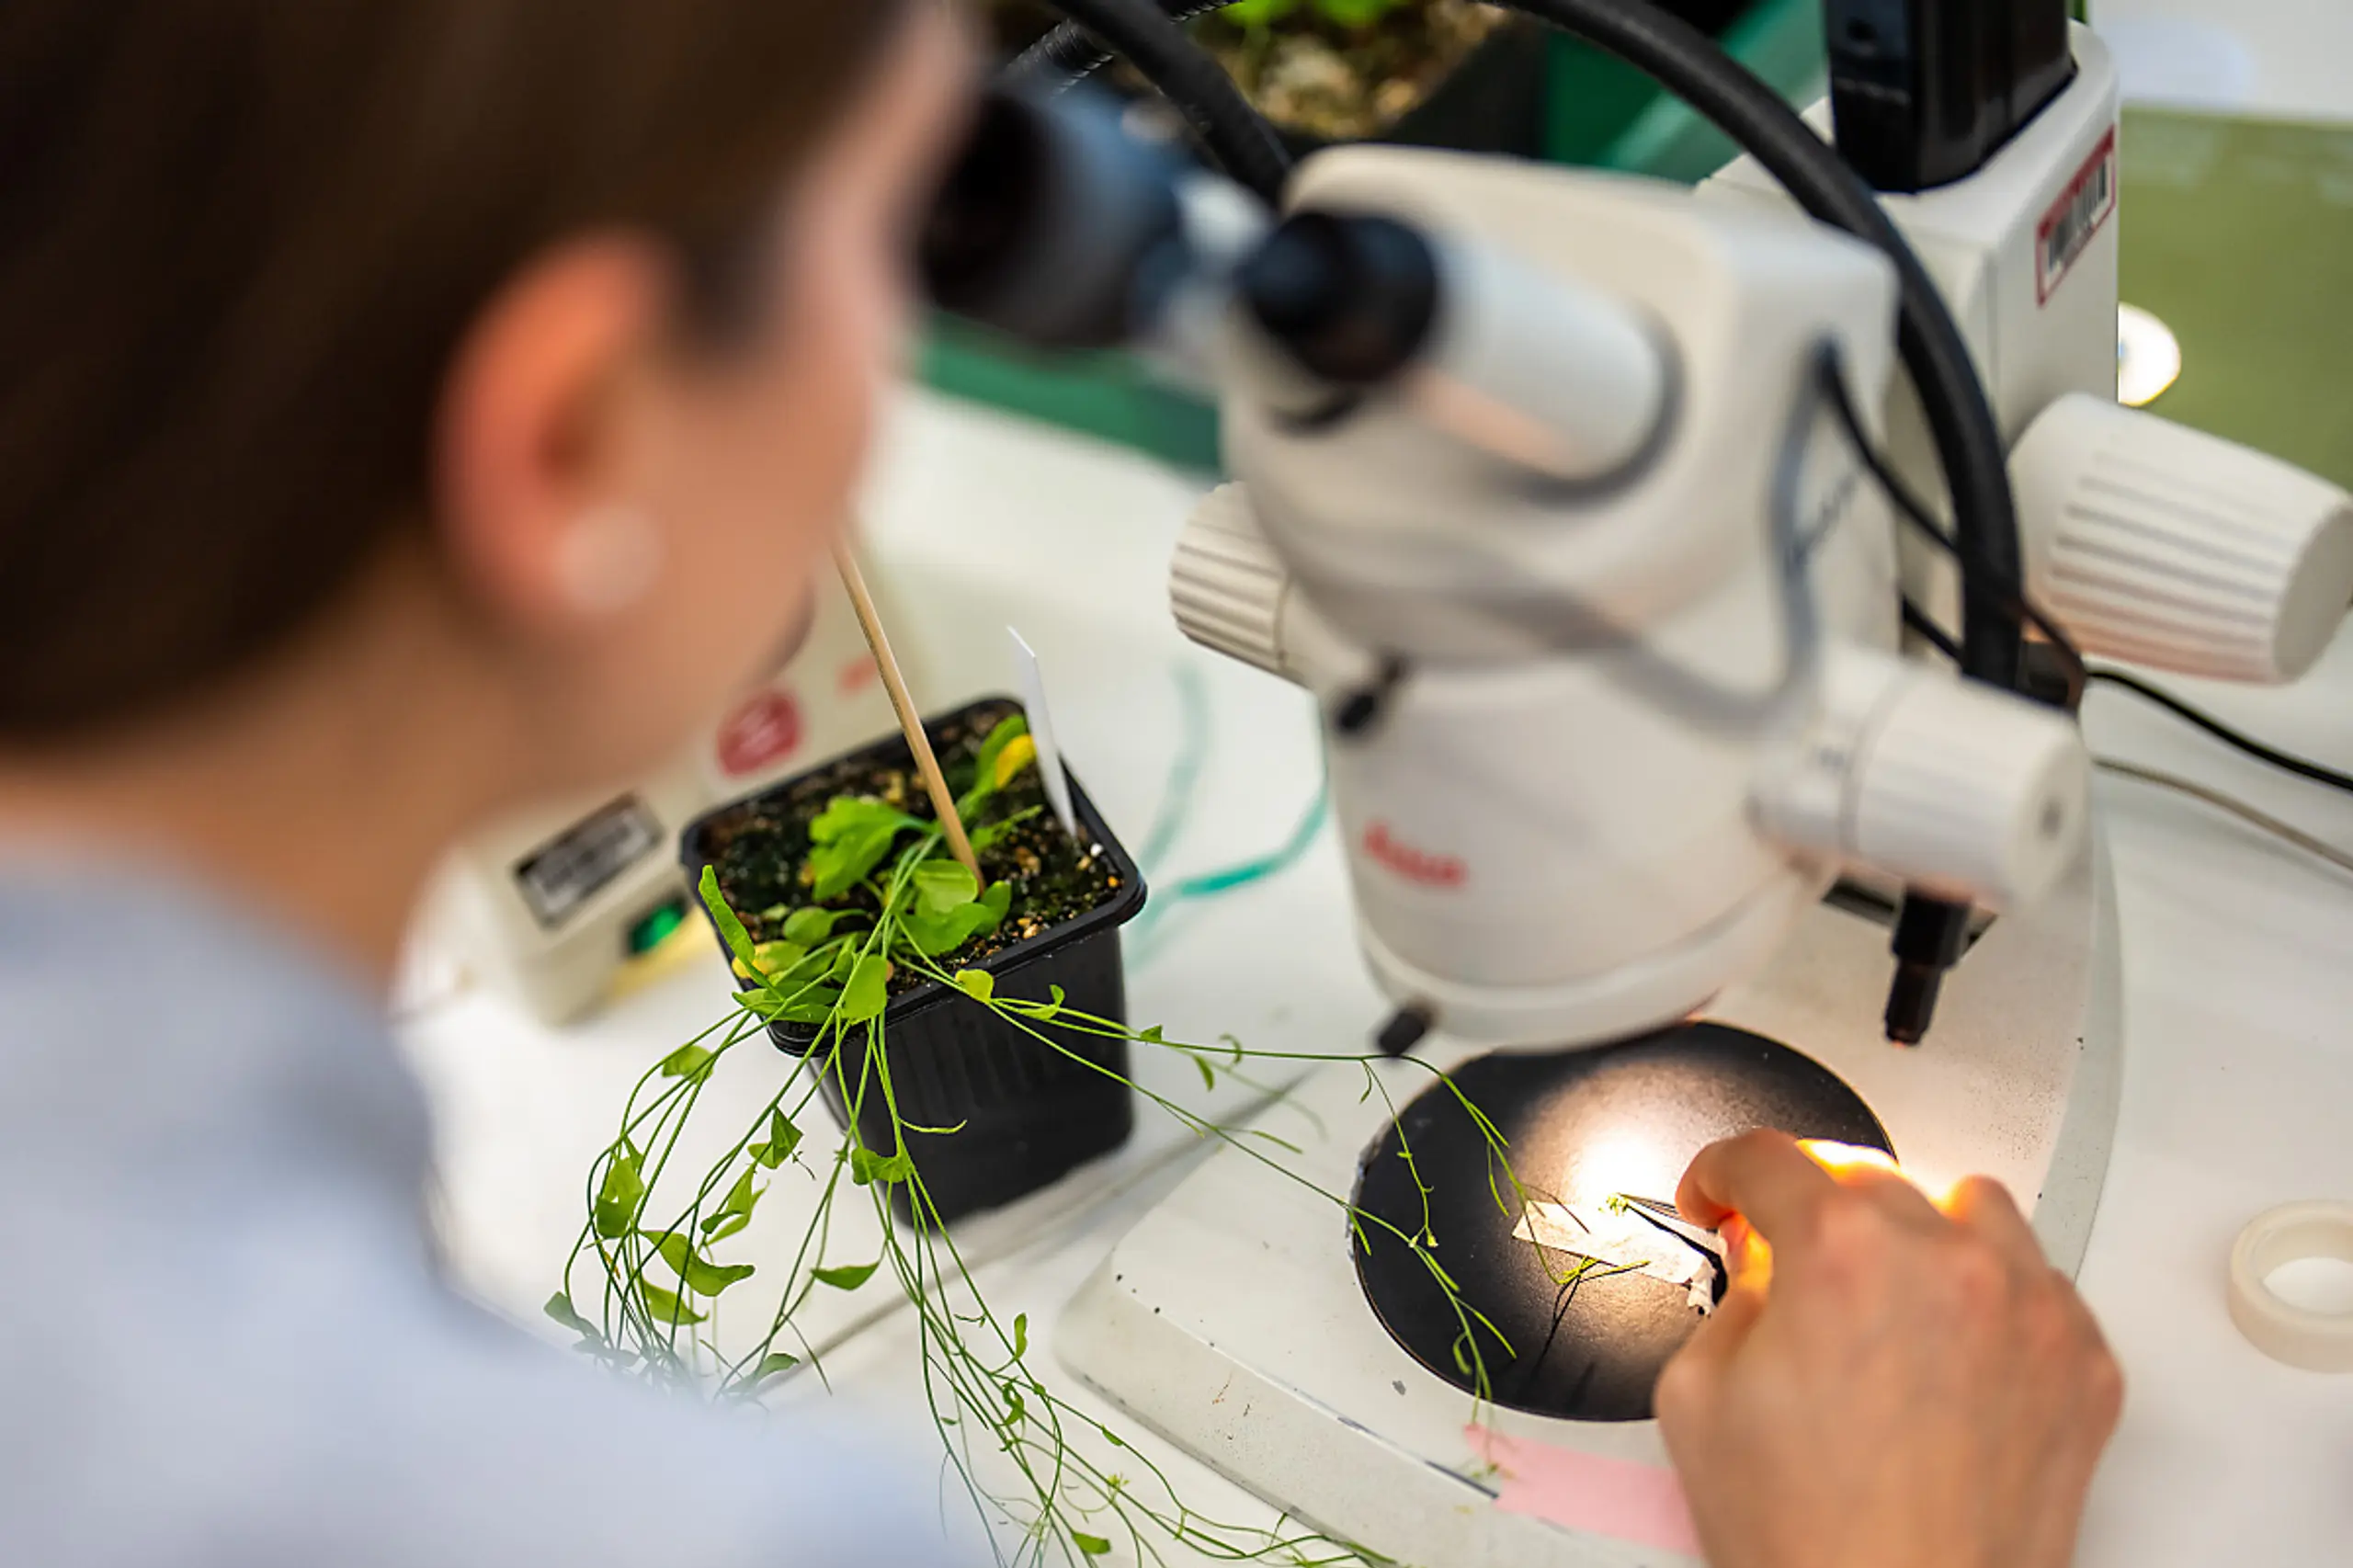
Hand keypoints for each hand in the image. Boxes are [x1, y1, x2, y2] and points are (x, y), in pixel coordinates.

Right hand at [1656, 1132, 2122, 1567]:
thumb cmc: (1809, 1539)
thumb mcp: (1698, 1397)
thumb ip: (1730, 1297)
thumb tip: (1761, 1264)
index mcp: (1839, 1253)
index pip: (1768, 1156)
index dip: (1721, 1173)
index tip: (1719, 1198)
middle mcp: (1945, 1261)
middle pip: (1866, 1176)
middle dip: (1813, 1211)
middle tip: (1788, 1265)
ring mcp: (2029, 1309)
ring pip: (1967, 1207)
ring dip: (1916, 1234)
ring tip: (1884, 1299)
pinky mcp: (2084, 1364)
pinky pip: (2037, 1282)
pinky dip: (1989, 1295)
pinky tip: (1947, 1352)